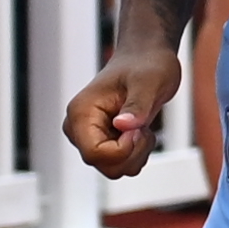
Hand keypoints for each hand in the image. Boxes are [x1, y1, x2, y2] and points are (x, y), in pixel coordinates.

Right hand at [64, 43, 179, 180]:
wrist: (147, 59)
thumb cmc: (147, 65)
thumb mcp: (149, 82)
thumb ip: (136, 105)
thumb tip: (123, 126)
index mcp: (81, 113)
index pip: (94, 154)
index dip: (122, 150)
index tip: (138, 130)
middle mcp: (79, 129)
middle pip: (104, 165)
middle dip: (132, 153)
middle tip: (143, 127)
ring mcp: (90, 138)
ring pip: (115, 169)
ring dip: (137, 153)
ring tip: (143, 126)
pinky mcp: (103, 143)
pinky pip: (122, 164)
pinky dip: (138, 153)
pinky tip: (141, 131)